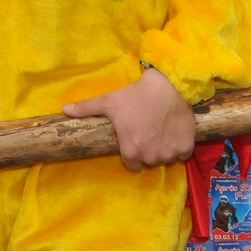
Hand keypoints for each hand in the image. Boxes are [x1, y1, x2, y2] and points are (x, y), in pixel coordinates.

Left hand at [63, 66, 195, 171]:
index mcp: (131, 151)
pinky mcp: (186, 148)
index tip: (134, 138)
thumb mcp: (109, 101)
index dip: (131, 152)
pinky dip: (179, 146)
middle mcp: (150, 157)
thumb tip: (64, 110)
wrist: (168, 86)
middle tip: (147, 130)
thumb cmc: (135, 96)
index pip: (131, 164)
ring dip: (163, 149)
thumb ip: (86, 109)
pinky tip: (174, 131)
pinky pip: (182, 154)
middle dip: (147, 150)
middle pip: (148, 161)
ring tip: (161, 129)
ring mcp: (169, 154)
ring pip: (165, 158)